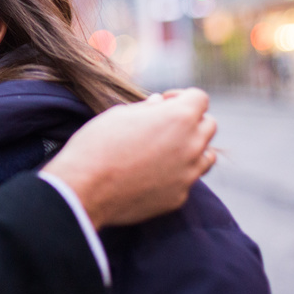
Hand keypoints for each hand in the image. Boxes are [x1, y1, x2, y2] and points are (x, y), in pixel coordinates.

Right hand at [41, 88, 215, 228]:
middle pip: (209, 125)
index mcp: (178, 117)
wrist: (84, 189)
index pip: (200, 98)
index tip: (164, 102)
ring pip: (207, 155)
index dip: (181, 96)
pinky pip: (187, 180)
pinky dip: (176, 174)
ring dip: (192, 148)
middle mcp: (191, 145)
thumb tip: (159, 103)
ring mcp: (188, 174)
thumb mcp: (119, 115)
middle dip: (190, 121)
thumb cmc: (97, 144)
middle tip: (164, 125)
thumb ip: (147, 108)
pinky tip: (151, 174)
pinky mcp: (179, 197)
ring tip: (165, 150)